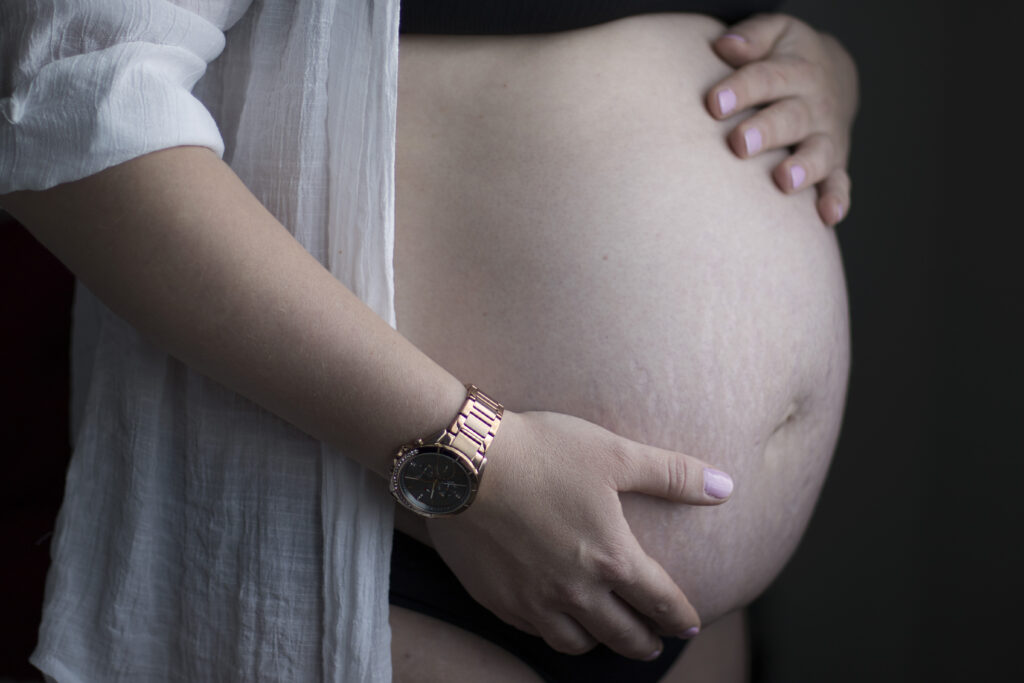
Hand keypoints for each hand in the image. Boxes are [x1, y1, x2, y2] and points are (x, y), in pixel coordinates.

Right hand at [425, 410, 733, 660]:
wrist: (463, 460)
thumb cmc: (543, 451)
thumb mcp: (615, 454)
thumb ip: (673, 474)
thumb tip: (726, 487)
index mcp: (611, 558)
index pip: (659, 603)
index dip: (681, 617)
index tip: (690, 624)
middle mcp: (574, 591)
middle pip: (622, 635)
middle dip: (644, 642)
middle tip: (653, 642)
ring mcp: (531, 600)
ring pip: (574, 643)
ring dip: (598, 643)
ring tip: (603, 634)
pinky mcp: (495, 598)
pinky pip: (532, 631)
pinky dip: (551, 631)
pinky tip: (552, 617)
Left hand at [705, 14, 858, 226]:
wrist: (833, 76)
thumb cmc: (785, 57)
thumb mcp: (776, 34)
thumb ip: (753, 37)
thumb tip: (725, 47)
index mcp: (797, 70)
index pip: (768, 77)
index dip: (742, 89)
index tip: (715, 103)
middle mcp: (815, 105)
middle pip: (791, 118)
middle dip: (767, 131)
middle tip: (739, 143)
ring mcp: (826, 137)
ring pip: (819, 153)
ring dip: (804, 168)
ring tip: (784, 181)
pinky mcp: (834, 165)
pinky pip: (839, 183)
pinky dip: (836, 200)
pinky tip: (827, 217)